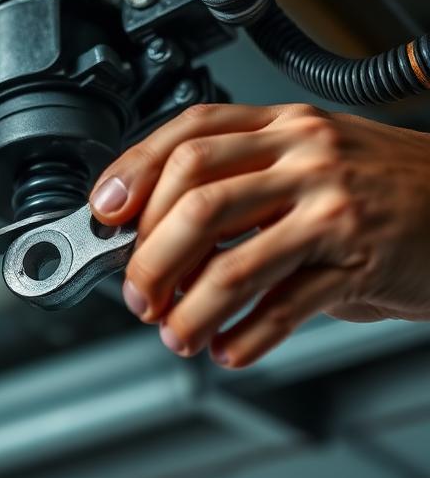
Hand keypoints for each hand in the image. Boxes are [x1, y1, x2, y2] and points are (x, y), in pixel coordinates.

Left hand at [90, 103, 429, 367]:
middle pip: (197, 201)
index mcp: (279, 128)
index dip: (133, 175)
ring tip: (176, 332)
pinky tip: (229, 349)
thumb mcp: (301, 163)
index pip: (187, 136)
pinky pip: (286, 306)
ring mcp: (333, 207)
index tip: (104, 215)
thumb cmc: (373, 188)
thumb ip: (236, 186)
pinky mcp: (360, 260)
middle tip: (138, 294)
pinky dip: (247, 337)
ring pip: (234, 262)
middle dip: (150, 257)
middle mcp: (303, 158)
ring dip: (190, 309)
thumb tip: (153, 234)